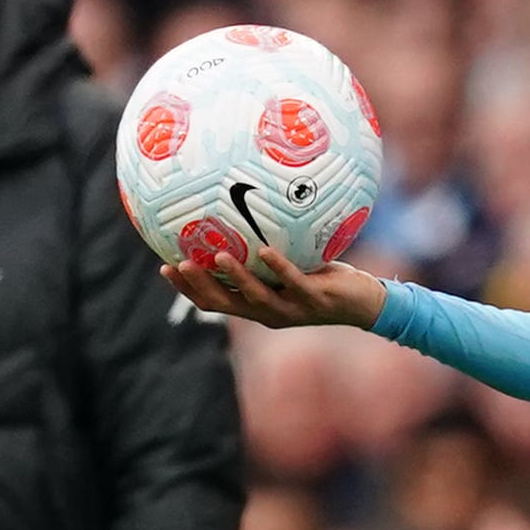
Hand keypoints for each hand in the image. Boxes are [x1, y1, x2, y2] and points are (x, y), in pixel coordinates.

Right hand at [159, 246, 385, 328]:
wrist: (364, 303)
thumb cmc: (324, 280)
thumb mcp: (290, 267)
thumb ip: (265, 251)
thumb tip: (244, 216)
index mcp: (257, 306)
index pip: (215, 302)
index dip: (189, 289)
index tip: (165, 268)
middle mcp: (269, 313)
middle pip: (226, 304)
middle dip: (199, 286)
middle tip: (177, 265)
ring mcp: (292, 309)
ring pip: (256, 297)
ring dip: (234, 278)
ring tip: (216, 255)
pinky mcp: (314, 300)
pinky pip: (293, 282)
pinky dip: (278, 267)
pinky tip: (265, 250)